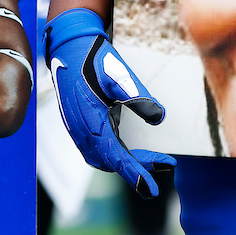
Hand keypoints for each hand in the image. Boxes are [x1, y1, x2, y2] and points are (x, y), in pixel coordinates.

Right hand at [44, 8, 175, 198]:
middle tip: (165, 165)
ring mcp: (78, 129)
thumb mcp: (120, 75)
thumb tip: (159, 117)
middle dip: (137, 169)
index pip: (115, 157)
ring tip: (153, 162)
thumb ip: (139, 97)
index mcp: (90, 121)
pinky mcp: (80, 125)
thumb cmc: (94, 59)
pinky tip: (130, 151)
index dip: (135, 173)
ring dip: (126, 163)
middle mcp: (82, 130)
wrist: (70, 46)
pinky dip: (115, 155)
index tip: (151, 188)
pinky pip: (97, 149)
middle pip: (110, 162)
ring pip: (102, 158)